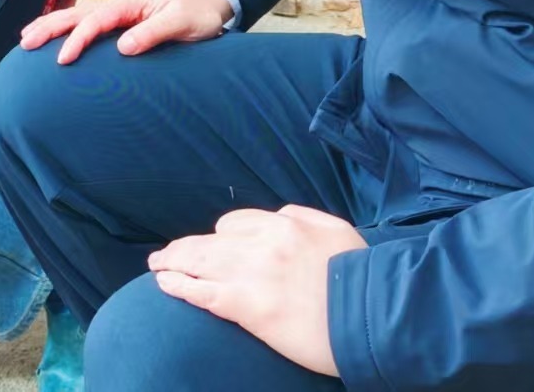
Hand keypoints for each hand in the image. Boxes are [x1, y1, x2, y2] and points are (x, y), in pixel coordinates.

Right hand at [19, 0, 232, 64]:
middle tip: (26, 43)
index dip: (77, 39)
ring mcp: (117, 10)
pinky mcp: (118, 20)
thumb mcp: (182, 24)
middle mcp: (118, 3)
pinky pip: (85, 22)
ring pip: (76, 15)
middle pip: (76, 13)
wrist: (210, 5)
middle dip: (49, 27)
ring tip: (27, 38)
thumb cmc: (197, 16)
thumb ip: (154, 33)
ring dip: (51, 26)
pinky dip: (65, 28)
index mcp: (129, 3)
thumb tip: (123, 47)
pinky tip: (52, 36)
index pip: (95, 21)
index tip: (63, 59)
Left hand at [148, 205, 365, 375]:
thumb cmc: (364, 279)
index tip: (214, 248)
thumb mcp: (338, 232)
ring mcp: (251, 273)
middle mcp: (262, 242)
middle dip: (185, 247)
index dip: (221, 237)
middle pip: (210, 240)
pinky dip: (178, 284)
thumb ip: (306, 219)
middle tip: (166, 254)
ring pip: (199, 260)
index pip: (236, 223)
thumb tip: (281, 217)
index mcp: (285, 224)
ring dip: (172, 261)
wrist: (375, 316)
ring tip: (157, 266)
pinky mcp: (246, 305)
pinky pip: (201, 290)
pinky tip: (164, 284)